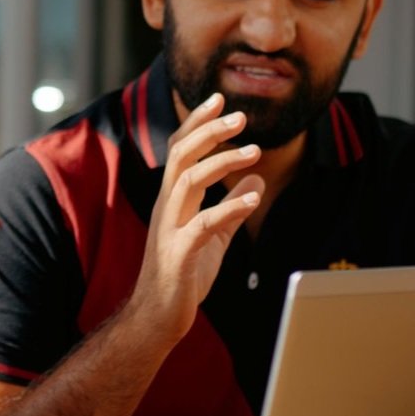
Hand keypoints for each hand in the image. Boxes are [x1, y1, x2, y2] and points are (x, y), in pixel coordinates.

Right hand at [125, 92, 264, 345]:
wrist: (158, 317)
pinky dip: (230, 207)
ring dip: (223, 161)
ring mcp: (170, 228)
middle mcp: (167, 206)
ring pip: (189, 180)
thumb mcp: (214, 234)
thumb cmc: (184, 275)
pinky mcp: (179, 253)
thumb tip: (256, 177)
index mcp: (174, 199)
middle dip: (209, 130)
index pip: (181, 149)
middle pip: (181, 154)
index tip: (219, 98)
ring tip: (255, 150)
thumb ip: (232, 205)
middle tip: (241, 115)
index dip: (198, 122)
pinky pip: (204, 223)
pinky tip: (255, 196)